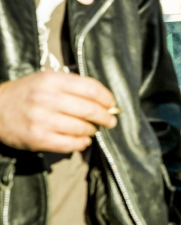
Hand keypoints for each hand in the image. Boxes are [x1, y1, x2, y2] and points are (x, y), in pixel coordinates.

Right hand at [0, 71, 117, 153]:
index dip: (107, 98)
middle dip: (106, 117)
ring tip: (92, 129)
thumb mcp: (46, 80)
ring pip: (82, 128)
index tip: (112, 105)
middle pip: (90, 110)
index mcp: (52, 80)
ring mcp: (42, 120)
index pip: (91, 88)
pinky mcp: (38, 139)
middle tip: (110, 121)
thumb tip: (104, 101)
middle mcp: (47, 99)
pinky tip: (82, 140)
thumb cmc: (26, 94)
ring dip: (93, 130)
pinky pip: (70, 144)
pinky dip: (81, 143)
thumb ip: (73, 87)